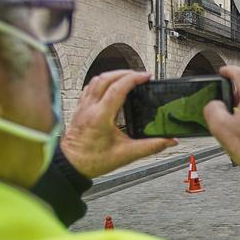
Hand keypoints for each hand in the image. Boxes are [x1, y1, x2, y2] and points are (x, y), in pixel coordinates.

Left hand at [61, 71, 177, 178]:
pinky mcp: (80, 109)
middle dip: (125, 73)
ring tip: (127, 77)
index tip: (146, 77)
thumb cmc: (92, 161)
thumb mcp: (126, 155)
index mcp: (101, 117)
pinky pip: (90, 87)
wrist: (71, 166)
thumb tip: (168, 141)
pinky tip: (110, 87)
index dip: (134, 79)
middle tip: (139, 76)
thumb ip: (151, 147)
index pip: (118, 88)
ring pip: (96, 80)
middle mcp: (90, 108)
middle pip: (106, 78)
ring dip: (113, 75)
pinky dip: (102, 82)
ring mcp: (83, 107)